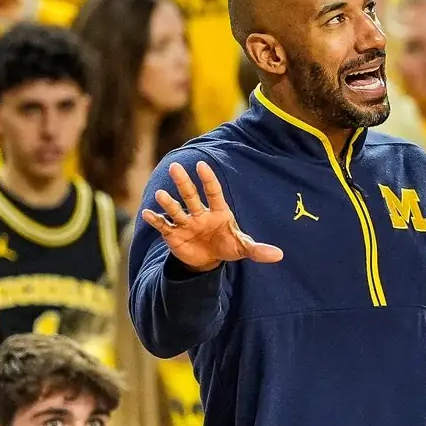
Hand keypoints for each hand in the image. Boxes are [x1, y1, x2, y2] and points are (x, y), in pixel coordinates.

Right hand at [141, 161, 283, 271]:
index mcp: (218, 211)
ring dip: (168, 202)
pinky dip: (155, 219)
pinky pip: (163, 225)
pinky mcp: (173, 234)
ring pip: (176, 209)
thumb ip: (258, 250)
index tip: (202, 165)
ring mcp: (186, 223)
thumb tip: (279, 255)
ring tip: (161, 194)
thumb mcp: (242, 248)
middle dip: (184, 182)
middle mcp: (200, 213)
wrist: (208, 260)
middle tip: (175, 167)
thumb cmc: (227, 246)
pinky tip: (147, 213)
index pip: (213, 192)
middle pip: (191, 195)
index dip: (208, 179)